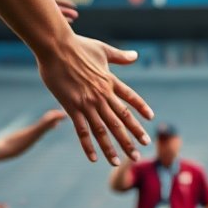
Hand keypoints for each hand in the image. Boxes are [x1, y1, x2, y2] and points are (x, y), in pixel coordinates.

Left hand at [0, 0, 77, 21]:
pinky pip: (31, 22)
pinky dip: (42, 27)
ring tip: (72, 22)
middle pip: (48, 3)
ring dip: (57, 18)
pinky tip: (50, 32)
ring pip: (43, 15)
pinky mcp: (12, 14)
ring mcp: (20, 7)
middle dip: (62, 7)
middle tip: (76, 13)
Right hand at [36, 34, 152, 164]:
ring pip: (104, 130)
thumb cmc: (77, 45)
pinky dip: (88, 146)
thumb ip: (120, 56)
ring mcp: (88, 103)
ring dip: (113, 147)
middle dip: (131, 138)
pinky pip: (82, 131)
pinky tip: (94, 159)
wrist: (56, 46)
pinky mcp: (72, 107)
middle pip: (121, 120)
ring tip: (119, 162)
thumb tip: (136, 55)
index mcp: (110, 81)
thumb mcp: (102, 49)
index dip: (141, 108)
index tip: (151, 118)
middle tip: (140, 153)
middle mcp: (102, 95)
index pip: (131, 98)